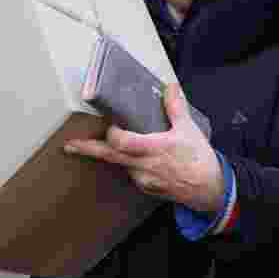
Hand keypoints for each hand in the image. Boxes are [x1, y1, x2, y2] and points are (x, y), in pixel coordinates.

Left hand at [65, 84, 223, 214]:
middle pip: (109, 156)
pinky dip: (130, 163)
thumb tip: (170, 87)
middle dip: (87, 149)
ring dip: (116, 153)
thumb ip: (176, 107)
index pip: (120, 142)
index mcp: (153, 148)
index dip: (111, 133)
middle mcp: (143, 165)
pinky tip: (140, 158)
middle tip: (69, 146)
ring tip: (117, 142)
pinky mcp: (145, 187)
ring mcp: (142, 179)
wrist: (209, 190)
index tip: (109, 125)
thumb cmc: (199, 160)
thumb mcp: (189, 130)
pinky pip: (131, 172)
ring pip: (120, 164)